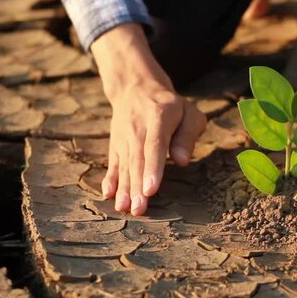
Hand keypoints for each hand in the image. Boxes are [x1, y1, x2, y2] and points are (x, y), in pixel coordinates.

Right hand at [91, 24, 206, 215]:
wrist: (135, 88)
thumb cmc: (170, 106)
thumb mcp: (188, 112)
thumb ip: (187, 136)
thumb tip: (182, 161)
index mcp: (158, 119)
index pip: (154, 146)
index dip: (153, 168)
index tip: (151, 188)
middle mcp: (137, 129)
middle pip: (137, 160)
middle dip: (137, 186)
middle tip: (139, 209)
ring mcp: (124, 138)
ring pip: (124, 165)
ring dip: (123, 188)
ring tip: (124, 207)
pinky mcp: (116, 145)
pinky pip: (113, 163)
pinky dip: (110, 179)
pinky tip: (108, 194)